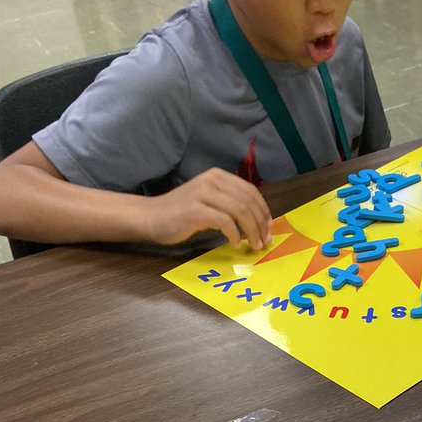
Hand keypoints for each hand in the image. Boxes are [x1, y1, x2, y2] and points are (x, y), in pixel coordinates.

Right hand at [140, 169, 272, 249]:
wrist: (152, 217)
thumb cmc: (182, 215)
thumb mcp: (210, 203)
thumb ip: (230, 206)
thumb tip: (258, 222)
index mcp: (218, 176)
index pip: (250, 191)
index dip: (264, 211)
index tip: (269, 229)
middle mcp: (211, 180)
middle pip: (247, 201)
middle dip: (261, 224)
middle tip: (264, 241)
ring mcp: (202, 193)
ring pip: (239, 210)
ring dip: (251, 231)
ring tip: (254, 245)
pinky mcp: (195, 210)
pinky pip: (224, 221)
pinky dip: (234, 234)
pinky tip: (235, 244)